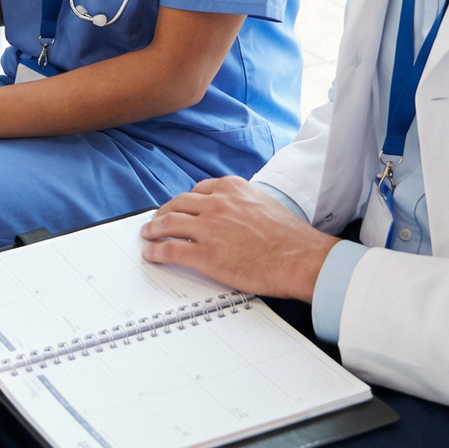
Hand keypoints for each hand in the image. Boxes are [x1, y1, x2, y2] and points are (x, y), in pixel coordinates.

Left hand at [140, 177, 338, 300]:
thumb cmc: (291, 237)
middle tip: (157, 219)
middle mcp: (215, 203)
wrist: (301, 259)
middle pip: (178, 204)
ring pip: (169, 223)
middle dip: (164, 212)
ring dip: (154, 228)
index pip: (198, 190)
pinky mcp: (204, 253)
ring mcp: (207, 228)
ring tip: (148, 234)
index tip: (179, 206)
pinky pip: (170, 249)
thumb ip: (244, 203)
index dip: (184, 201)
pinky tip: (151, 254)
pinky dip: (156, 250)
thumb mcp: (265, 203)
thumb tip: (236, 212)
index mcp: (231, 188)